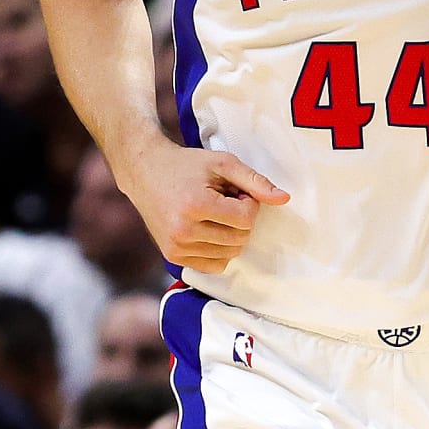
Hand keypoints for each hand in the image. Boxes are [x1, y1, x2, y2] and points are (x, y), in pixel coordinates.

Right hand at [124, 147, 287, 274]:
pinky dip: (219, 249)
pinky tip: (207, 228)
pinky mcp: (172, 257)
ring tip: (213, 212)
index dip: (249, 203)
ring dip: (230, 234)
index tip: (235, 191)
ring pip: (230, 253)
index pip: (246, 219)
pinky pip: (214, 265)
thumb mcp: (222, 163)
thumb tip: (284, 199)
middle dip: (240, 219)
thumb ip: (255, 181)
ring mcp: (175, 247)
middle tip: (223, 200)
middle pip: (240, 239)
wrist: (144, 172)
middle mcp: (183, 230)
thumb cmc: (186, 165)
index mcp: (195, 205)